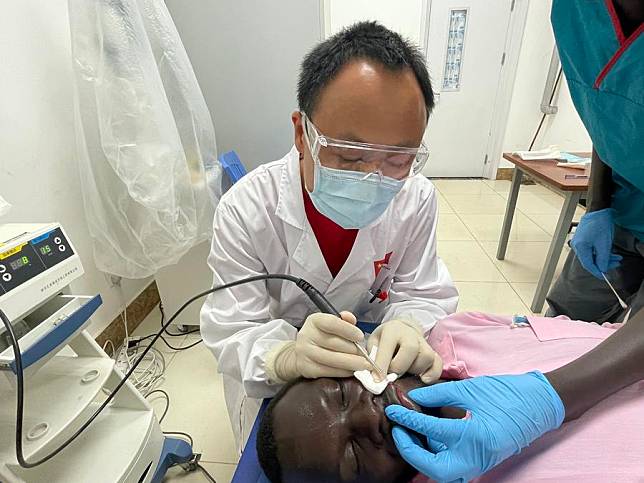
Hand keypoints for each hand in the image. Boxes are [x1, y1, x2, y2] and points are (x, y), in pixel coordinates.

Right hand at [265, 311, 370, 381]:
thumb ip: (344, 321)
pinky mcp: (307, 368)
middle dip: (354, 350)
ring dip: (352, 363)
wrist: (301, 354)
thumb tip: (351, 318)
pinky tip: (352, 371)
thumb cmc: (322, 337)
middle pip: (335, 343)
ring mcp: (305, 352)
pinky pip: (329, 371)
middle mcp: (307, 335)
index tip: (360, 337)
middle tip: (366, 355)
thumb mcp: (331, 324)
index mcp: (314, 320)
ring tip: (364, 365)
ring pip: (333, 359)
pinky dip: (344, 372)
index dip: (348, 330)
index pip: (332, 323)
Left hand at [368, 319, 441, 382]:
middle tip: (392, 376)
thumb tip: (372, 378)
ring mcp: (424, 343)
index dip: (381, 366)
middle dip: (399, 367)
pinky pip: (438, 364)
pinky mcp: (433, 352)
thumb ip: (372, 358)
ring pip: (426, 357)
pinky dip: (432, 374)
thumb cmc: (384, 340)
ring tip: (406, 374)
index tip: (377, 380)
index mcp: (392, 330)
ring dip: (415, 370)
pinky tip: (423, 379)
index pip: (388, 347)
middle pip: (411, 349)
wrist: (401, 330)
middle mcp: (410, 334)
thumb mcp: (373, 343)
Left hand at [385, 372, 564, 481]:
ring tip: (409, 431)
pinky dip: (437, 456)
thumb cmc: (506, 393)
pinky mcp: (482, 463)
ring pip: (442, 472)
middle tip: (399, 430)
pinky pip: (454, 467)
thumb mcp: (470, 389)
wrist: (539, 404)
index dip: (407, 419)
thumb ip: (439, 394)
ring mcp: (481, 463)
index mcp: (474, 434)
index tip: (392, 410)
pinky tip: (428, 437)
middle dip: (411, 452)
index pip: (430, 430)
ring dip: (423, 456)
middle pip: (434, 468)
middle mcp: (477, 456)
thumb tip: (414, 397)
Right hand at [571, 208, 621, 278]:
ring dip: (604, 258)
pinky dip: (600, 253)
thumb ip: (603, 259)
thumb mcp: (604, 244)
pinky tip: (609, 252)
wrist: (598, 210)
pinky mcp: (582, 240)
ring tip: (616, 257)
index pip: (588, 264)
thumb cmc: (600, 224)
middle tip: (616, 264)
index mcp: (580, 247)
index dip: (597, 272)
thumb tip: (602, 269)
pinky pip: (591, 250)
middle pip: (590, 261)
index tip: (605, 277)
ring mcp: (579, 242)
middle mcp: (576, 246)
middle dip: (604, 264)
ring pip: (592, 255)